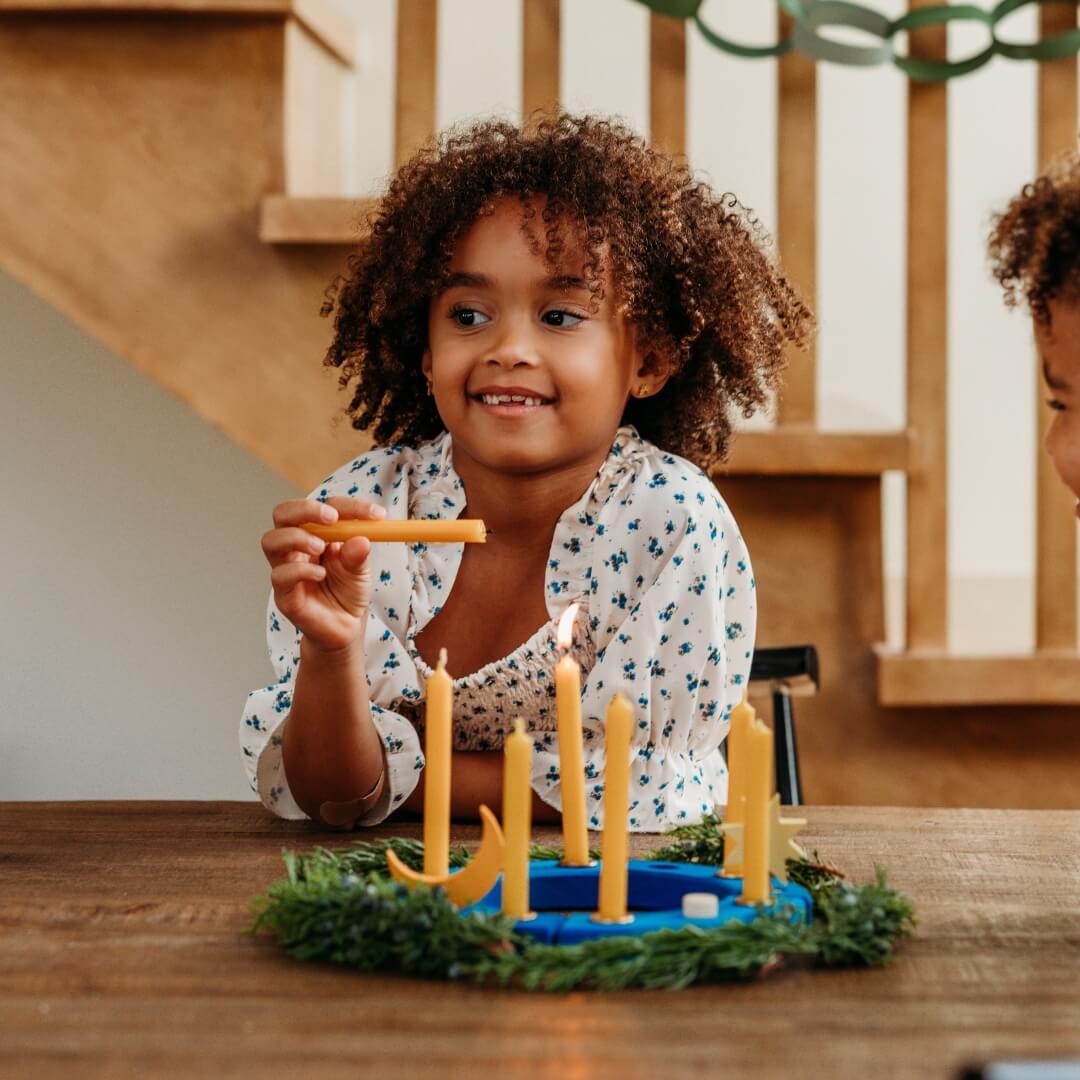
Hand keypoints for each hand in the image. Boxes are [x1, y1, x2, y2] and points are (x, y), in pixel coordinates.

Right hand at [261, 496, 386, 652]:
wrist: (344, 629)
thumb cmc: (348, 593)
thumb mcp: (362, 570)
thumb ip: (359, 555)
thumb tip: (362, 539)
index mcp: (316, 533)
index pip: (324, 507)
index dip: (349, 507)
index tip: (376, 515)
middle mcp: (296, 547)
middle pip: (283, 513)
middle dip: (306, 509)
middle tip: (332, 519)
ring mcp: (287, 569)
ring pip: (271, 540)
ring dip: (297, 538)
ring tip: (321, 548)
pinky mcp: (284, 594)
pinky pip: (280, 575)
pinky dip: (301, 570)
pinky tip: (321, 575)